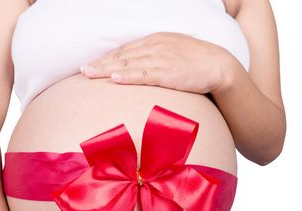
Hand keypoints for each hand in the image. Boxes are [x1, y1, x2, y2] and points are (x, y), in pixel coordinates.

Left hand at [80, 31, 230, 93]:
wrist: (218, 65)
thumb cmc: (194, 60)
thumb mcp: (171, 51)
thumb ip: (153, 56)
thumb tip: (136, 67)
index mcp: (155, 40)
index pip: (125, 50)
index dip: (107, 58)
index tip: (92, 64)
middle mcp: (155, 47)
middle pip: (122, 56)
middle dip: (101, 63)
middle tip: (83, 70)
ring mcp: (161, 59)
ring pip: (128, 64)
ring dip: (107, 69)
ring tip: (89, 74)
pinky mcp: (169, 73)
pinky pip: (144, 75)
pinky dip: (128, 76)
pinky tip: (115, 78)